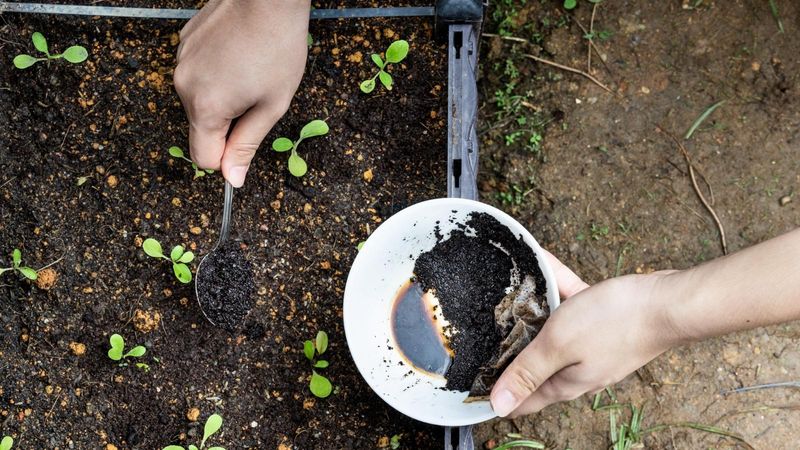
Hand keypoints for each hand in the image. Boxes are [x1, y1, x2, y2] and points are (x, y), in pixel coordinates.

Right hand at [174, 0, 309, 186]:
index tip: (245, 141)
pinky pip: (197, 73)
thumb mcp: (271, 105)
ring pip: (198, 99)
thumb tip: (231, 179)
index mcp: (206, 107)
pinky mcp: (183, 42)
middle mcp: (183, 86)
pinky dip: (214, 72)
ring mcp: (180, 61)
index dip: (226, 157)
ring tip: (248, 70)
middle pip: (200, 127)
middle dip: (227, 122)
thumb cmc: (277, 48)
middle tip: (256, 97)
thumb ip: (247, 144)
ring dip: (221, 96)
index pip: (203, 158)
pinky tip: (236, 54)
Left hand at [490, 250, 681, 416]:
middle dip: (510, 348)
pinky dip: (558, 288)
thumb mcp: (559, 345)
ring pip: (553, 329)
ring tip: (512, 290)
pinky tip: (546, 264)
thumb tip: (499, 407)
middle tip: (484, 332)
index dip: (497, 396)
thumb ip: (528, 372)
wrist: (668, 301)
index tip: (472, 387)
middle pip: (535, 362)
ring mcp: (593, 346)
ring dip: (534, 311)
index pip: (524, 400)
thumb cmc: (615, 322)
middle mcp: (578, 369)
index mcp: (565, 382)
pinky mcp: (604, 323)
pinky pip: (571, 305)